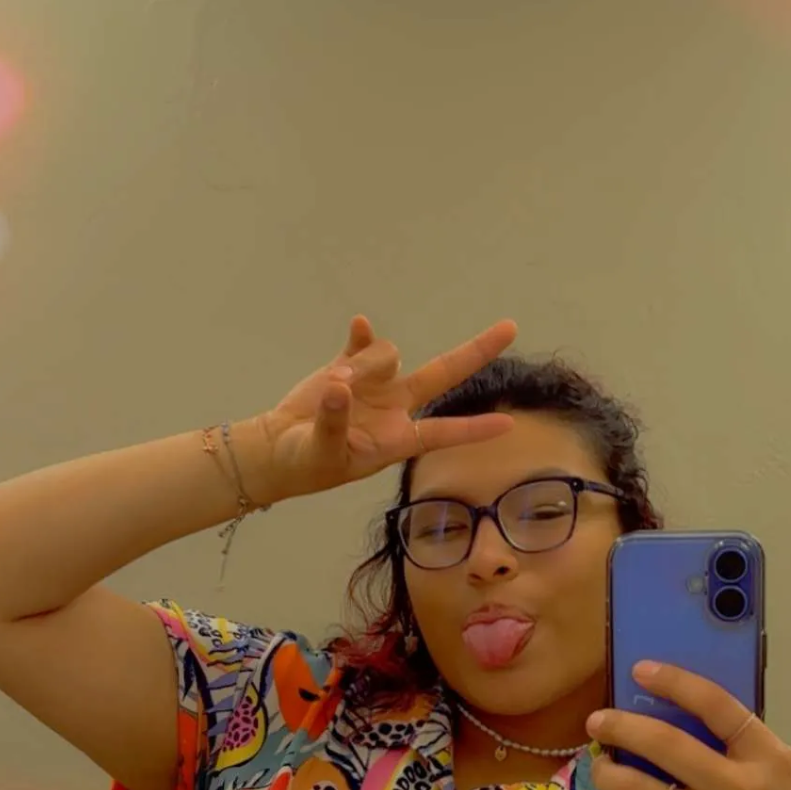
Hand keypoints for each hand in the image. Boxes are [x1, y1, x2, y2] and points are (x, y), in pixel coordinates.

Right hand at [253, 312, 520, 501]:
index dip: (474, 429)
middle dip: (477, 350)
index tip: (509, 424)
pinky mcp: (349, 365)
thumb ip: (334, 421)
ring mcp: (375, 383)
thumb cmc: (307, 463)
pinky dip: (363, 334)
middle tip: (510, 327)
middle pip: (444, 373)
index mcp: (398, 438)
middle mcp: (395, 406)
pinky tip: (360, 325)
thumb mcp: (322, 451)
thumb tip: (340, 389)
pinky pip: (364, 340)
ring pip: (387, 355)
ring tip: (333, 390)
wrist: (279, 448)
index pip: (443, 432)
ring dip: (363, 367)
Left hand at [586, 660, 790, 789]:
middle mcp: (741, 789)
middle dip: (621, 726)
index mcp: (773, 760)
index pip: (718, 705)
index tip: (640, 670)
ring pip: (640, 789)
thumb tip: (680, 717)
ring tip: (600, 765)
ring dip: (609, 772)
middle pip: (666, 743)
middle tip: (596, 720)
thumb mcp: (788, 780)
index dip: (675, 682)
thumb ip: (746, 750)